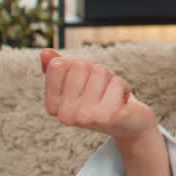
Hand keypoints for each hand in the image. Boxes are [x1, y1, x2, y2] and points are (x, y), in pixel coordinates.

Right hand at [40, 49, 156, 143]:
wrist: (129, 124)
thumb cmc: (101, 98)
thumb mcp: (78, 81)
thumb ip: (59, 68)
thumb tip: (45, 52)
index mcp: (53, 106)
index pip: (58, 65)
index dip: (78, 67)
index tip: (86, 84)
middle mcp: (65, 115)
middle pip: (80, 66)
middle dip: (96, 72)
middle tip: (102, 91)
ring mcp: (85, 117)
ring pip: (100, 71)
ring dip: (110, 79)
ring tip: (111, 96)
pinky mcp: (107, 116)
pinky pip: (117, 82)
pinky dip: (123, 86)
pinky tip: (122, 102)